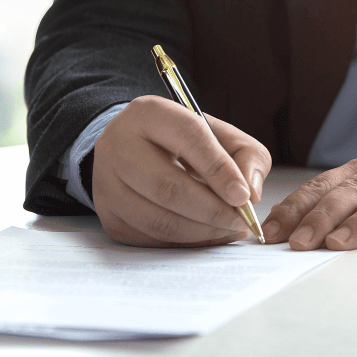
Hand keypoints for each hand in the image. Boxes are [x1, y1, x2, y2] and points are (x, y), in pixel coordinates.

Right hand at [93, 95, 271, 246]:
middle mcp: (118, 145)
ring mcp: (106, 183)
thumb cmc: (186, 143)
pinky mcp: (107, 215)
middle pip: (167, 187)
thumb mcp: (223, 135)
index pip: (189, 138)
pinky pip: (150, 238)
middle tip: (240, 220)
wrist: (138, 150)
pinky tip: (207, 234)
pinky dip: (185, 243)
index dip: (220, 170)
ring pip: (158, 219)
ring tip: (229, 229)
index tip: (243, 196)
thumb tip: (250, 193)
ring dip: (202, 231)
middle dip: (212, 210)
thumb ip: (247, 156)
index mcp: (150, 113)